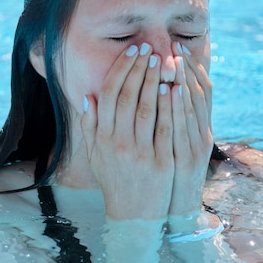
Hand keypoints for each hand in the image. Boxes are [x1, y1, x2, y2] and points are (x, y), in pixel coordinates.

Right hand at [81, 43, 174, 219]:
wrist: (134, 214)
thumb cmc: (115, 179)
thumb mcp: (96, 154)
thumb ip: (90, 125)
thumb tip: (87, 95)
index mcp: (103, 137)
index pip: (109, 95)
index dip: (121, 70)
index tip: (132, 51)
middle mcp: (118, 143)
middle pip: (127, 97)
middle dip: (139, 69)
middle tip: (150, 47)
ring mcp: (140, 153)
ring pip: (146, 109)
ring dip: (154, 81)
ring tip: (163, 60)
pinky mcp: (161, 162)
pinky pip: (165, 129)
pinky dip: (169, 107)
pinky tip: (175, 88)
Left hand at [168, 42, 212, 215]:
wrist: (176, 206)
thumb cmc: (170, 171)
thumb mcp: (175, 142)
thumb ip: (172, 116)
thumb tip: (164, 87)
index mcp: (200, 127)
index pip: (201, 90)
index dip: (192, 67)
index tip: (179, 46)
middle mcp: (203, 132)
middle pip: (200, 93)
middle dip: (188, 68)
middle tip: (176, 46)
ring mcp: (198, 145)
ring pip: (195, 106)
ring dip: (185, 81)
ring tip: (175, 59)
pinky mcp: (191, 157)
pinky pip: (184, 127)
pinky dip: (178, 106)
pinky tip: (170, 89)